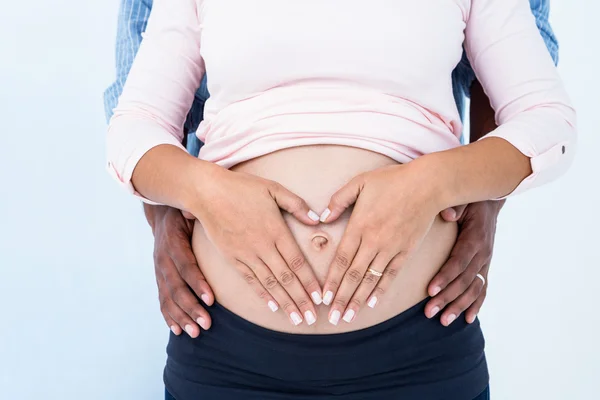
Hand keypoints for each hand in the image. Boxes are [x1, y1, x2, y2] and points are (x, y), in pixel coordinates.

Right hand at [145, 204, 214, 337]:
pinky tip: (178, 330)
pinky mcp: (159, 278)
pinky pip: (162, 300)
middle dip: (191, 307)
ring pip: (169, 297)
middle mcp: (162, 258)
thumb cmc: (184, 212)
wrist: (161, 214)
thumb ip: (196, 213)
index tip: (211, 299)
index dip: (197, 283)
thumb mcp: (189, 208)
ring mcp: (159, 270)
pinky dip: (169, 316)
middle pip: (176, 287)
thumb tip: (199, 212)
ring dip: (182, 316)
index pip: (185, 265)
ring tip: (195, 332)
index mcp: (172, 241)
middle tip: (207, 324)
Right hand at [190, 164, 322, 325]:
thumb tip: (318, 219)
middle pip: (286, 278)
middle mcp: (262, 246)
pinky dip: (263, 295)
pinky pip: (250, 280)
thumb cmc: (242, 187)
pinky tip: (273, 307)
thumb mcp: (273, 189)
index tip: (321, 297)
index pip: (297, 262)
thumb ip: (297, 204)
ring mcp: (246, 254)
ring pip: (269, 283)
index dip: (310, 282)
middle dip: (301, 300)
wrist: (207, 192)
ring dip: (285, 303)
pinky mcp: (232, 258)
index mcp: (276, 230)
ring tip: (297, 319)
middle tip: (313, 318)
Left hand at [318, 162, 442, 324]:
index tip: (323, 298)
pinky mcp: (406, 251)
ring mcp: (391, 248)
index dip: (331, 281)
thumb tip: (322, 217)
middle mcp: (373, 241)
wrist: (427, 185)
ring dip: (358, 300)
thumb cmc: (392, 180)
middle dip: (341, 299)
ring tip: (348, 317)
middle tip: (331, 318)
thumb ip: (338, 200)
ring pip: (371, 280)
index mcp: (359, 226)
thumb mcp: (359, 182)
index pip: (341, 260)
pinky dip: (380, 290)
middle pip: (353, 276)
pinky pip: (390, 275)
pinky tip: (372, 303)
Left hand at [426, 200, 503, 324]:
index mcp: (474, 238)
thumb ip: (455, 208)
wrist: (489, 202)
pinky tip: (468, 320)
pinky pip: (483, 289)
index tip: (430, 290)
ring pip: (473, 289)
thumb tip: (448, 215)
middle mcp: (482, 253)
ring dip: (458, 306)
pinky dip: (476, 305)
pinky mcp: (485, 267)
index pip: (459, 262)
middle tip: (429, 312)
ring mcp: (485, 262)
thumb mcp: (463, 200)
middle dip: (447, 297)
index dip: (445, 277)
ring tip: (443, 320)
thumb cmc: (469, 202)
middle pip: (464, 280)